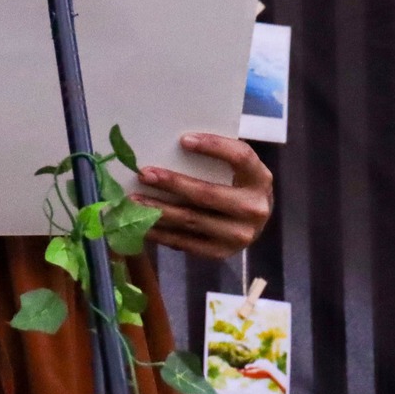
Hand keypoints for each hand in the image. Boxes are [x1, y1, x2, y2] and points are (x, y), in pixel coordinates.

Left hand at [130, 133, 272, 258]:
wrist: (253, 224)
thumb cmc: (236, 186)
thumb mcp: (236, 169)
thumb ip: (215, 158)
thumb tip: (170, 145)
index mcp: (259, 179)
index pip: (240, 157)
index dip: (214, 147)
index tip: (183, 140)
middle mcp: (254, 209)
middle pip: (208, 194)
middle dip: (172, 183)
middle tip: (144, 174)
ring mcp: (239, 235)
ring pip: (192, 220)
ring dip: (158, 209)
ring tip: (134, 200)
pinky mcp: (222, 253)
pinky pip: (186, 243)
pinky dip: (161, 233)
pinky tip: (142, 224)